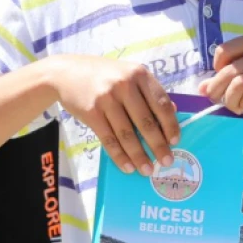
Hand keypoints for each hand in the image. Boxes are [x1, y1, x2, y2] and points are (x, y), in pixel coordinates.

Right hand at [50, 55, 179, 176]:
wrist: (66, 72)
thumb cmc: (104, 75)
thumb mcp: (129, 74)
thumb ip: (149, 92)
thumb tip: (173, 113)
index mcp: (139, 74)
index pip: (162, 103)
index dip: (171, 125)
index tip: (176, 141)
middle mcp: (124, 85)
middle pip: (146, 122)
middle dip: (158, 146)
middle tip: (166, 162)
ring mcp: (106, 99)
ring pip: (127, 134)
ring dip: (139, 156)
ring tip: (147, 170)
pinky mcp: (92, 112)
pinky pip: (109, 139)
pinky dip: (119, 156)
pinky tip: (127, 166)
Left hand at [199, 36, 242, 114]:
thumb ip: (229, 72)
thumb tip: (202, 88)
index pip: (224, 50)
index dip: (216, 67)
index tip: (220, 78)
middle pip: (230, 71)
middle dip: (217, 88)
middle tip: (216, 99)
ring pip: (239, 85)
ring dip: (229, 100)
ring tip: (232, 105)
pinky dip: (242, 105)